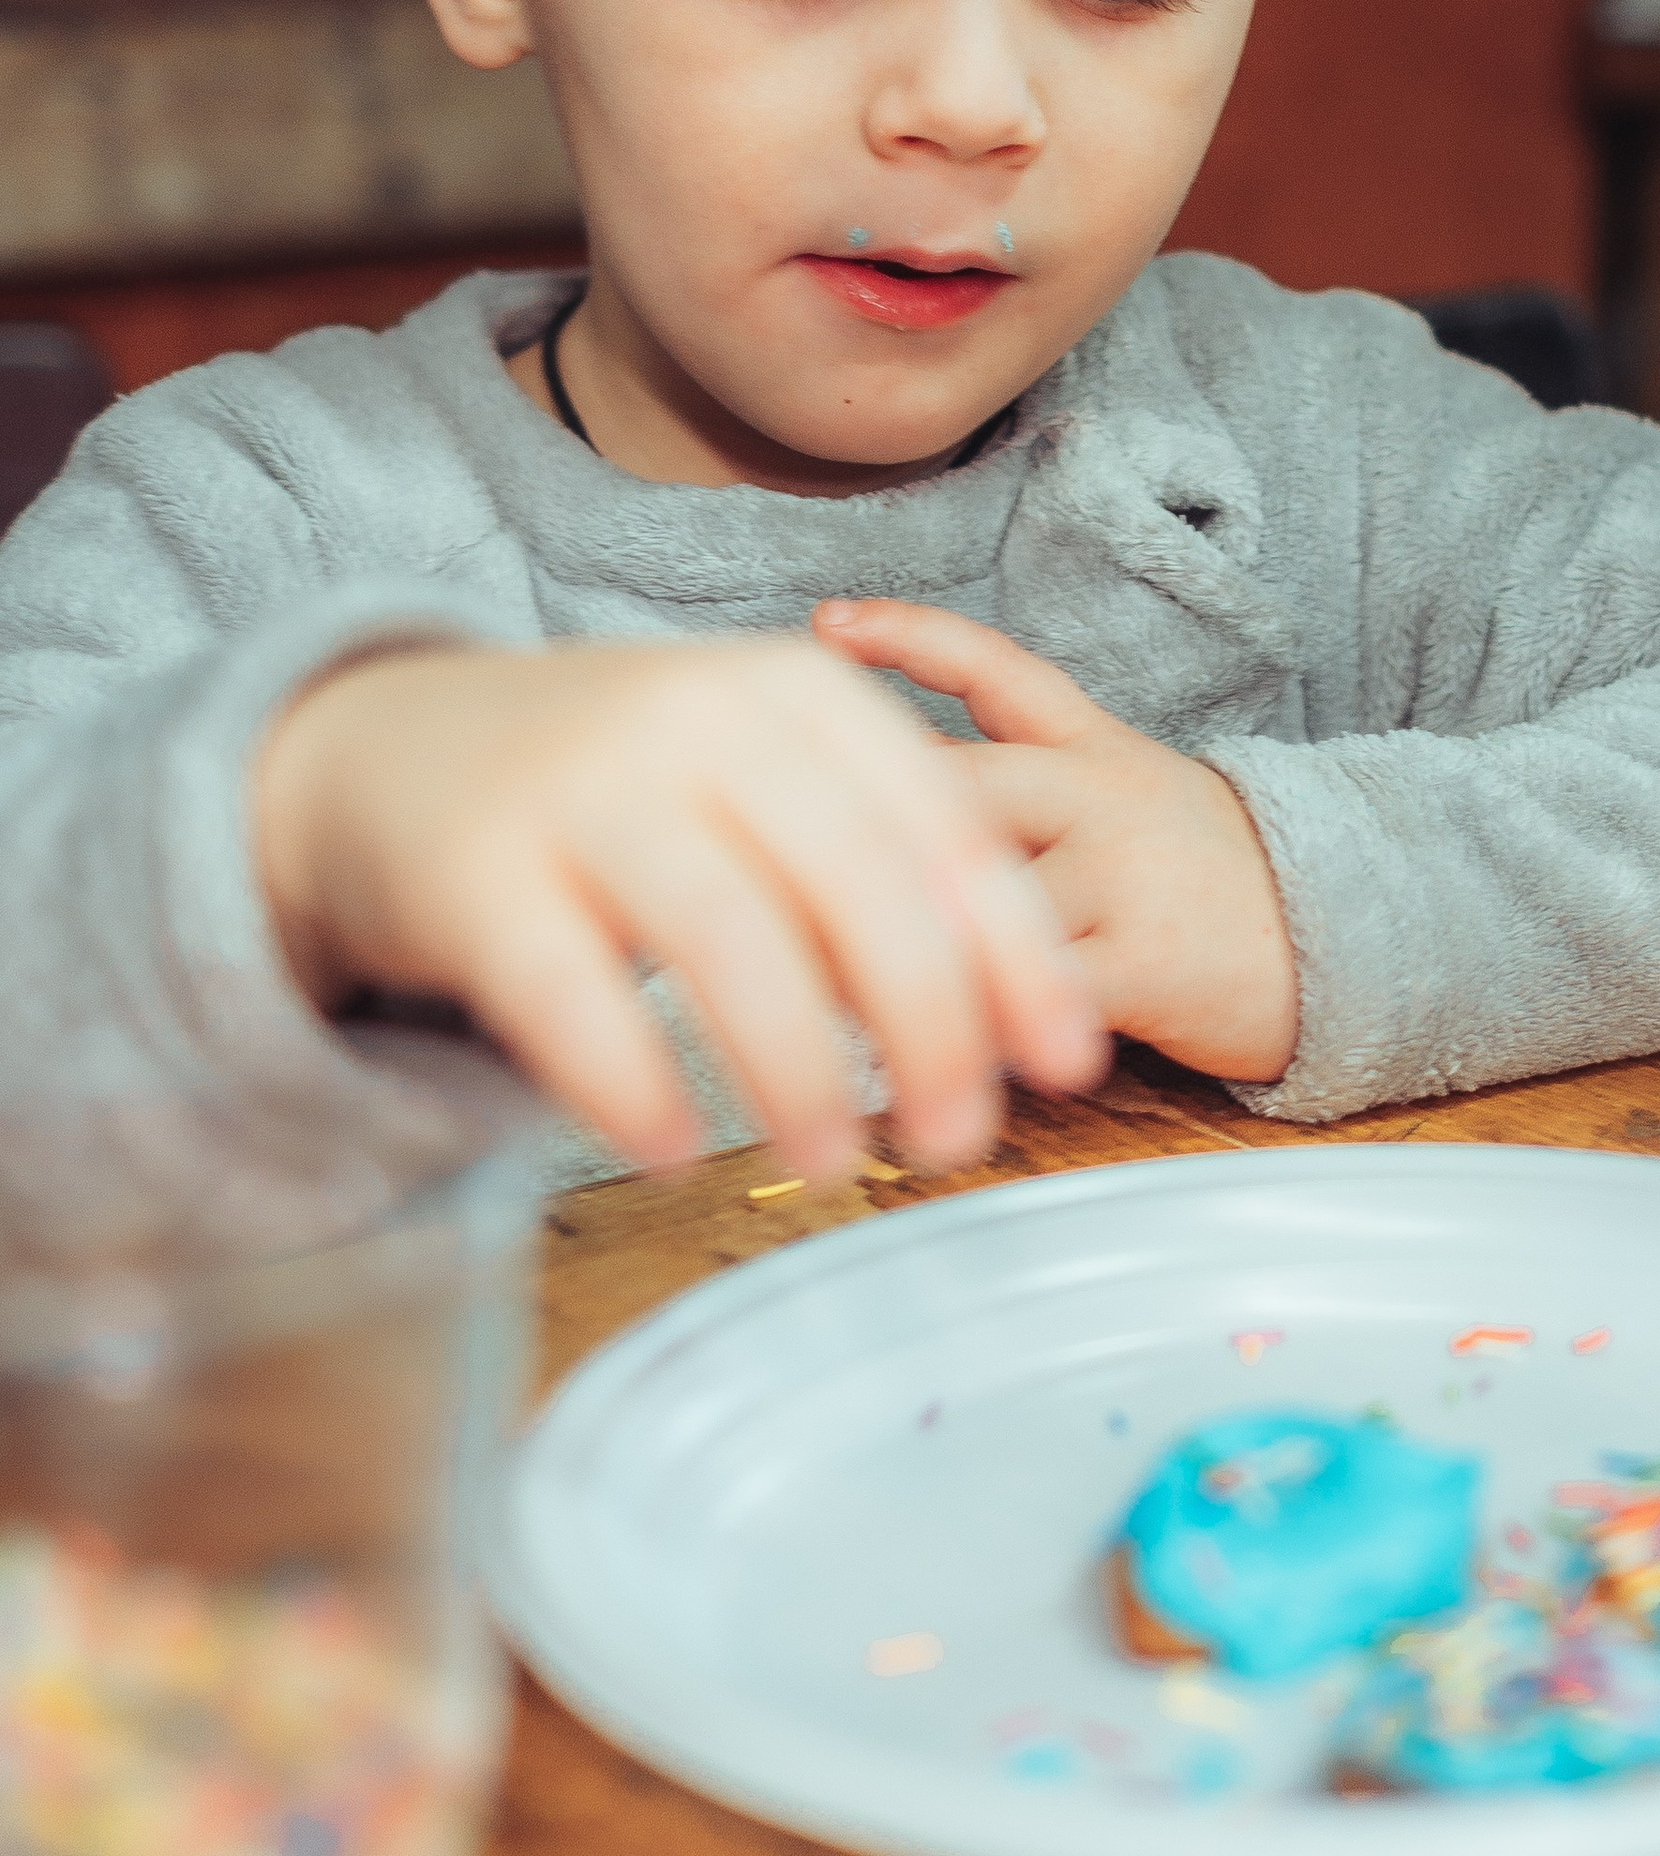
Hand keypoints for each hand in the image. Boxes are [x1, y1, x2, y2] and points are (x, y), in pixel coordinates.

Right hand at [256, 638, 1105, 1176]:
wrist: (390, 747)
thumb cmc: (622, 791)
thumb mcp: (760, 781)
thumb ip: (875, 869)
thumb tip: (1014, 1020)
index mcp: (793, 694)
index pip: (941, 827)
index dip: (1017, 950)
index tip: (1072, 1057)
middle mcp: (697, 721)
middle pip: (854, 885)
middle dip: (930, 1024)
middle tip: (962, 1138)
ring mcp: (581, 791)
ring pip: (728, 941)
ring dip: (797, 1069)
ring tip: (833, 1161)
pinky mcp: (474, 874)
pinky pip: (570, 994)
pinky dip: (633, 1081)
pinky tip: (675, 1150)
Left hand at [811, 601, 1300, 1088]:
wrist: (1348, 932)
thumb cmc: (1210, 878)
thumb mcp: (1129, 798)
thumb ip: (1027, 794)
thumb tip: (887, 799)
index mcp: (1096, 748)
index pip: (997, 669)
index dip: (910, 639)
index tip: (823, 626)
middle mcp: (1100, 797)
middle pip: (964, 784)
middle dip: (861, 815)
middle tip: (767, 838)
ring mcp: (1122, 875)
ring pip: (984, 890)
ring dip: (889, 932)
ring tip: (795, 964)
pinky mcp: (1145, 962)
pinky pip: (1031, 992)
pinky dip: (957, 1022)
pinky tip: (893, 1050)